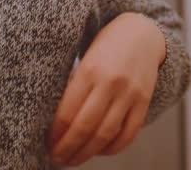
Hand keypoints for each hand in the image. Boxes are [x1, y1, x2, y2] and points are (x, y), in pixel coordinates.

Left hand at [47, 13, 165, 166]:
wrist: (142, 32)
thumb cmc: (106, 46)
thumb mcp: (85, 58)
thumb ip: (73, 87)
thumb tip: (54, 123)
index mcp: (89, 69)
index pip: (67, 113)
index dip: (54, 135)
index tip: (46, 144)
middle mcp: (111, 82)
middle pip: (84, 128)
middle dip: (67, 149)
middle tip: (56, 159)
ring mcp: (130, 93)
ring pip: (105, 135)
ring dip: (86, 153)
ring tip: (73, 160)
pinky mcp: (144, 101)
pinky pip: (128, 134)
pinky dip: (112, 148)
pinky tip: (99, 151)